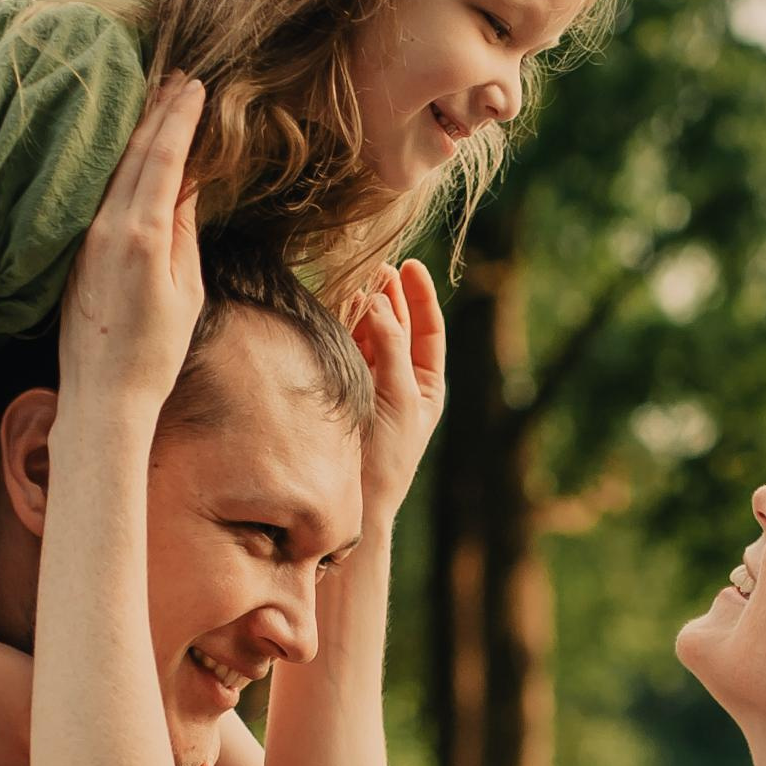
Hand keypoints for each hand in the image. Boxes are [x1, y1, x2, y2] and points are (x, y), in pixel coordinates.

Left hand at [58, 73, 206, 423]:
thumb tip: (185, 182)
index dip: (180, 118)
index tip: (196, 86)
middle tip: (177, 76)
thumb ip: (182, 229)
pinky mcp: (72, 250)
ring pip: (111, 167)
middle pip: (133, 151)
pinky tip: (124, 148)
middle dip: (157, 110)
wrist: (103, 395)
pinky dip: (115, 161)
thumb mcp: (186, 289)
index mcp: (141, 235)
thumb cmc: (154, 352)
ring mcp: (83, 237)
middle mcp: (106, 227)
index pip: (163, 157)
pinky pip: (97, 190)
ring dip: (134, 128)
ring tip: (153, 95)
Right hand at [353, 262, 445, 523]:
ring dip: (363, 307)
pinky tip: (337, 306)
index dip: (420, 295)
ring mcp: (369, 384)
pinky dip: (342, 327)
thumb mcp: (399, 397)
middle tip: (376, 266)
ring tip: (356, 280)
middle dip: (388, 294)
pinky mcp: (342, 389)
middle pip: (397, 324)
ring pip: (368, 334)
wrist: (355, 500)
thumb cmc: (387, 457)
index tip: (409, 264)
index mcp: (426, 384)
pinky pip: (344, 349)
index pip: (428, 329)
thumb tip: (378, 300)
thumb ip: (391, 347)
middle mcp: (399, 381)